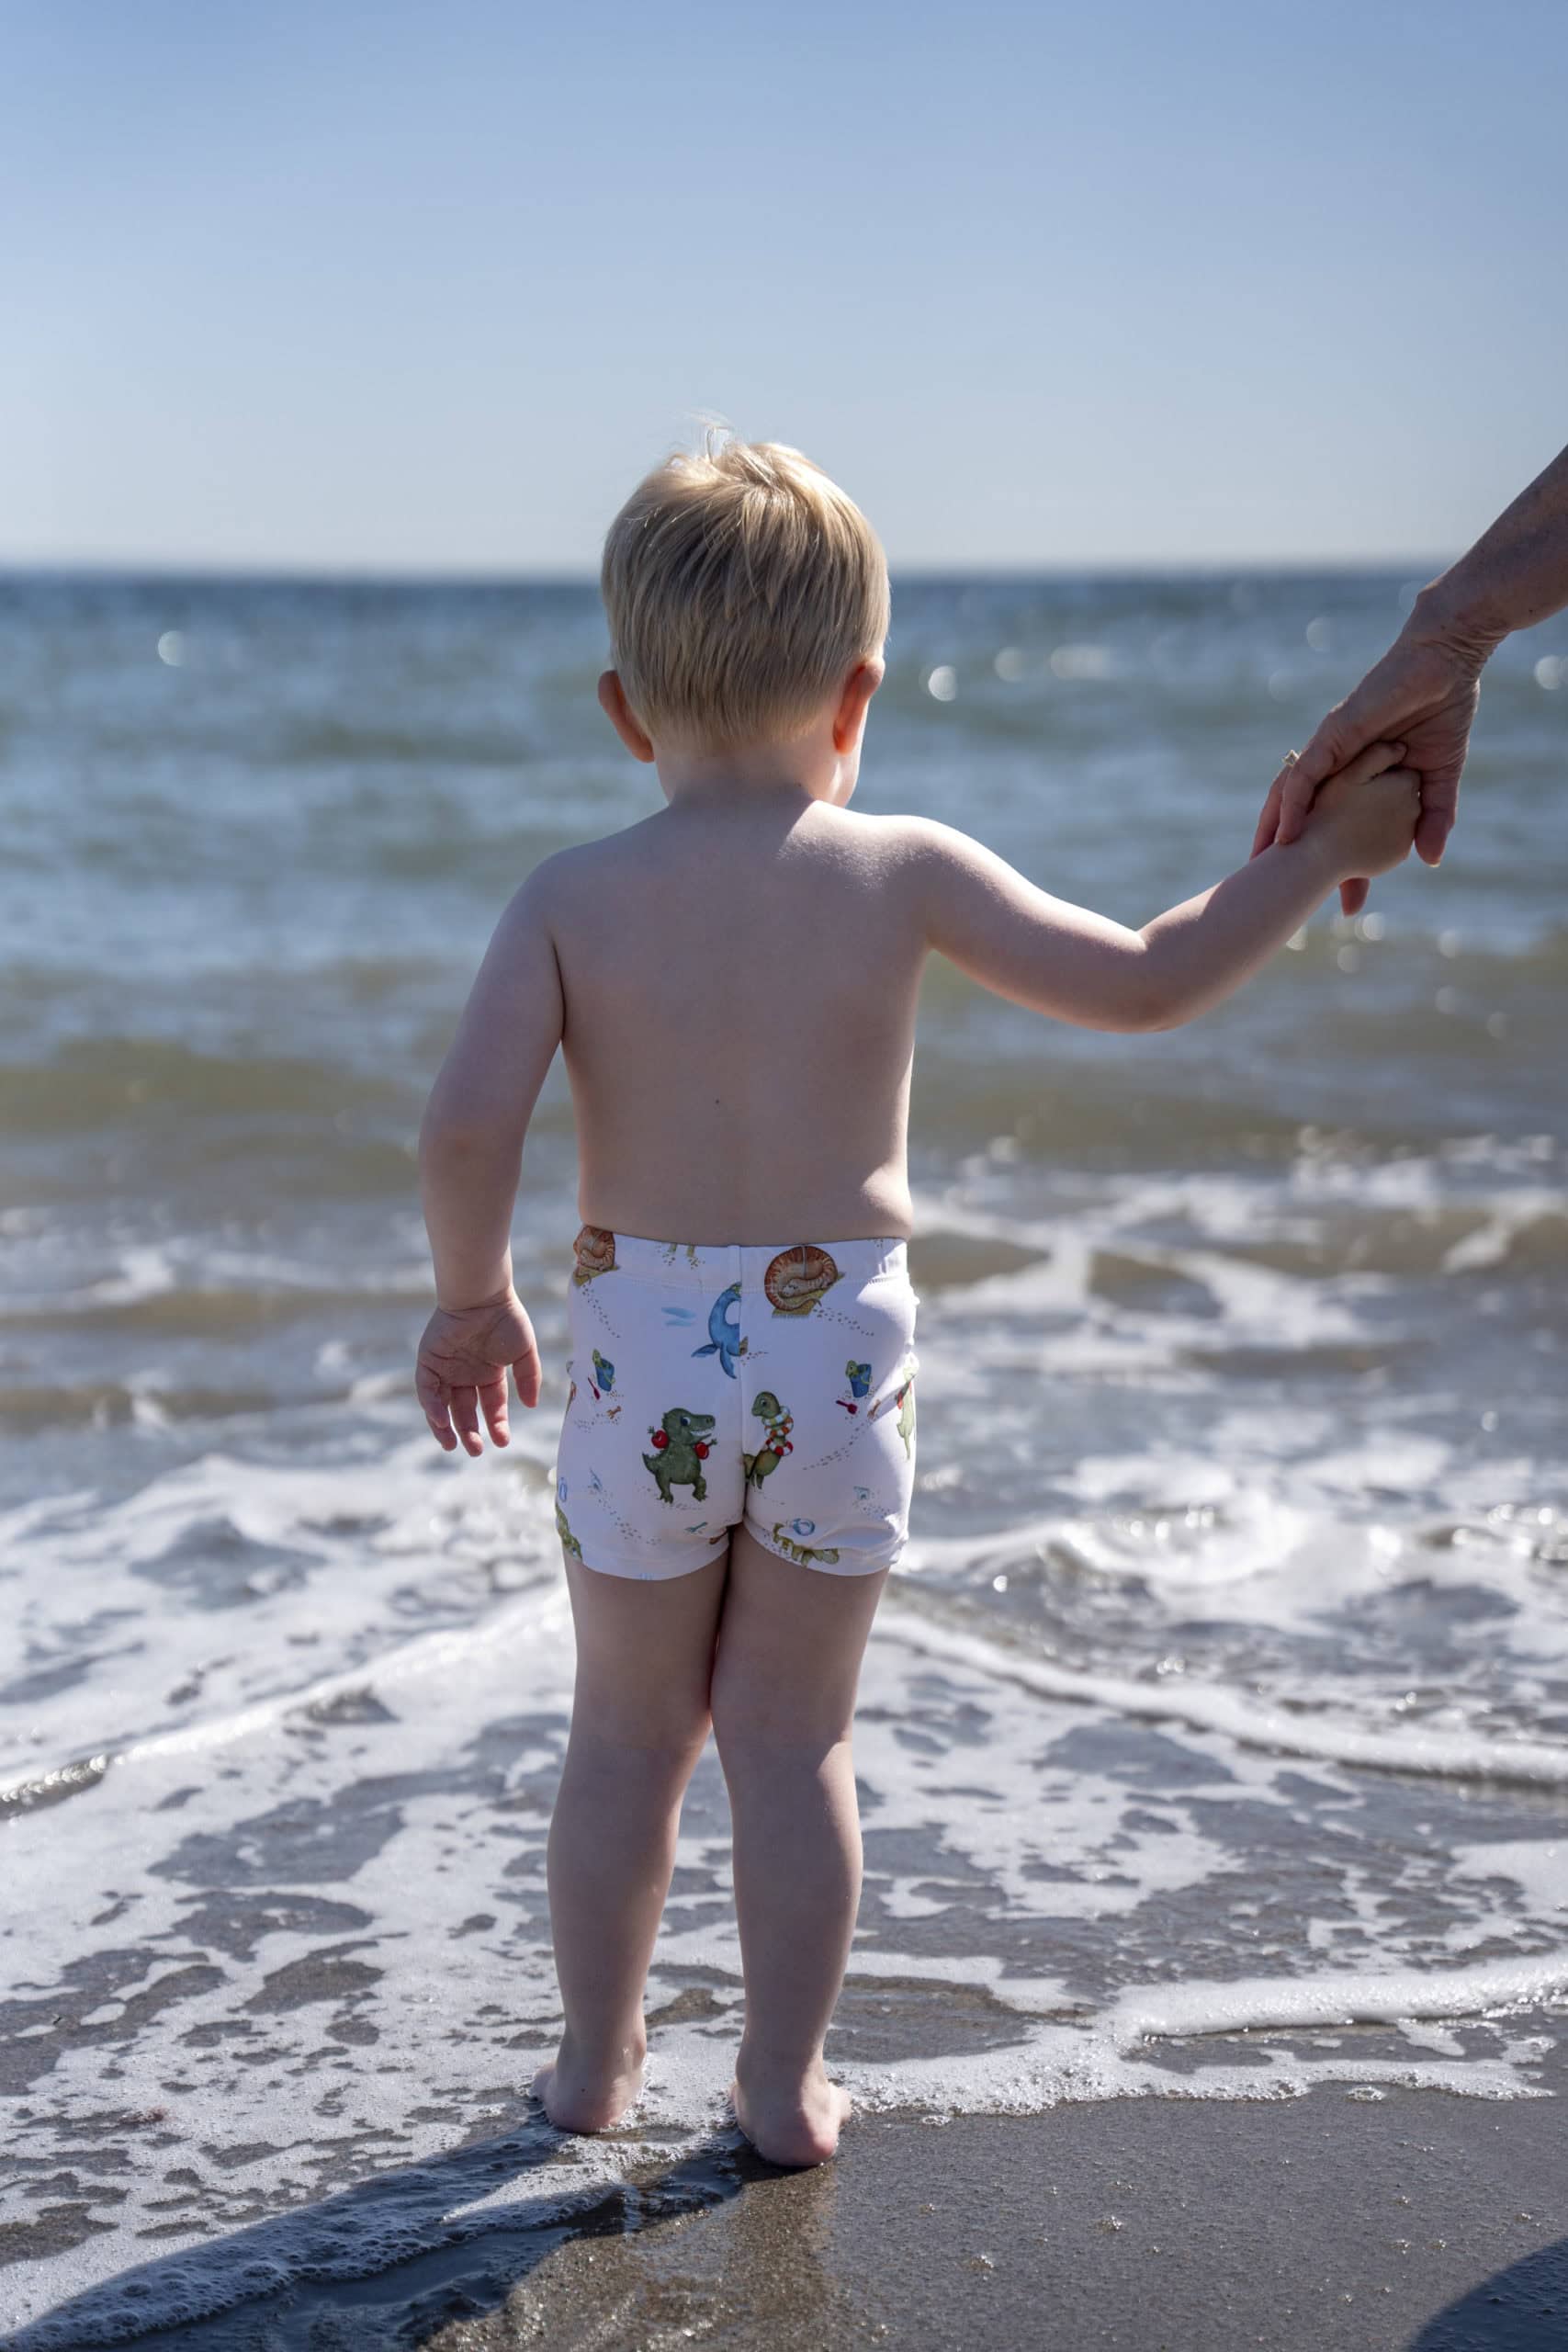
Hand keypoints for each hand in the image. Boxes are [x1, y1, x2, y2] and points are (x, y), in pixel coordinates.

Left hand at [415, 1288, 541, 1455]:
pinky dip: (432, 1406)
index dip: (497, 1424)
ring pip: (442, 1406)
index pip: (491, 1406)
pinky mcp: (429, 1361)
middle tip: (476, 1450)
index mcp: (488, 1374)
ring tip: (452, 1445)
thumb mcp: (525, 1352)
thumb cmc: (506, 1318)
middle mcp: (466, 1375)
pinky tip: (441, 1421)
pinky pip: (427, 1389)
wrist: (482, 1294)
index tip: (502, 1440)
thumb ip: (529, 1378)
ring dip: (445, 1427)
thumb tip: (531, 1406)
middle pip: (465, 1411)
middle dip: (470, 1432)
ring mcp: (446, 1369)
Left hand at [1250, 621, 1483, 914]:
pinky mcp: (1334, 735)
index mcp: (1357, 778)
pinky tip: (1283, 835)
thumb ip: (1432, 818)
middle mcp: (1335, 767)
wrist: (1447, 663)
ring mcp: (1330, 750)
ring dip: (1274, 834)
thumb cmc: (1442, 711)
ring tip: (1259, 870)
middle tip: (1273, 895)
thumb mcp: (1437, 778)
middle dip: (1289, 856)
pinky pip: (1303, 775)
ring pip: (1290, 797)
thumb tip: (1430, 861)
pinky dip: (1291, 805)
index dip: (1343, 868)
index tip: (1345, 906)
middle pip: (1303, 816)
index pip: (1339, 829)